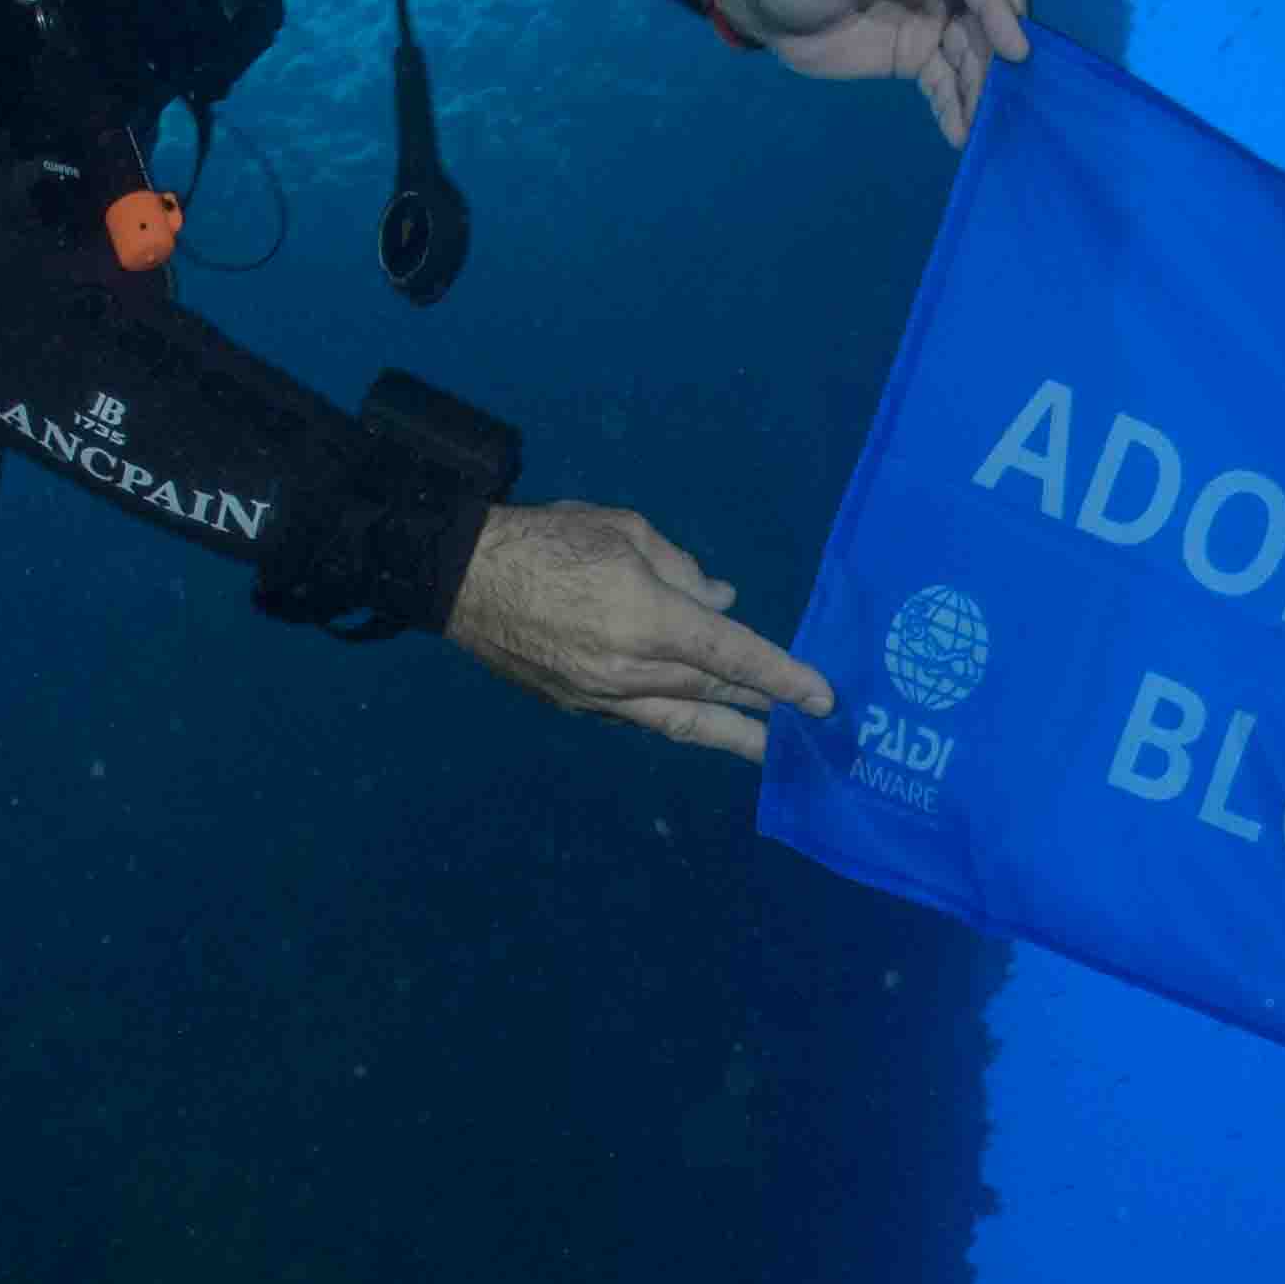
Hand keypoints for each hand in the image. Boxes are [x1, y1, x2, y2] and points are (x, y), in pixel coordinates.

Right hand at [443, 497, 835, 761]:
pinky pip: (641, 719)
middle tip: (807, 725)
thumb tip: (721, 602)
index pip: (733, 655)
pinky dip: (678, 721)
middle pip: (714, 696)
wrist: (460, 578)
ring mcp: (601, 697)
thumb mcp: (625, 531)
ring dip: (730, 737)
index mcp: (647, 619)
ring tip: (770, 752)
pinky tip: (701, 724)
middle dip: (764, 708)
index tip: (824, 699)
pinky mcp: (578, 707)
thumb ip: (682, 570)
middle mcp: (630, 670)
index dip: (783, 678)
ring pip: (681, 722)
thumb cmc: (546, 538)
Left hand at [704, 0, 1036, 144]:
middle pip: (989, 2)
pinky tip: (960, 132)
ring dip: (983, 82)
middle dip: (1002, 44)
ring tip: (984, 121)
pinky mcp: (919, 50)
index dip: (995, 5)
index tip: (1013, 48)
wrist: (763, 9)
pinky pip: (947, 77)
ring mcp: (932, 12)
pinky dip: (957, 103)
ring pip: (974, 46)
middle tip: (1008, 86)